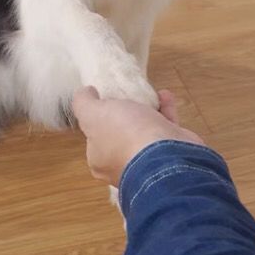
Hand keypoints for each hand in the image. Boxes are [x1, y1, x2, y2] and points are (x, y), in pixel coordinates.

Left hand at [72, 86, 203, 186]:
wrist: (167, 155)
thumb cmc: (125, 135)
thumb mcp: (94, 114)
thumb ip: (83, 103)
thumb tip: (83, 93)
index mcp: (100, 160)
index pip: (95, 136)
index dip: (100, 116)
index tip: (107, 99)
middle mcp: (122, 163)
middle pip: (121, 132)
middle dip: (126, 112)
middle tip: (128, 93)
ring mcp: (148, 160)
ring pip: (145, 130)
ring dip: (147, 108)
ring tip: (149, 91)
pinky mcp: (171, 152)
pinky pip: (165, 128)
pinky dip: (165, 110)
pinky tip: (165, 95)